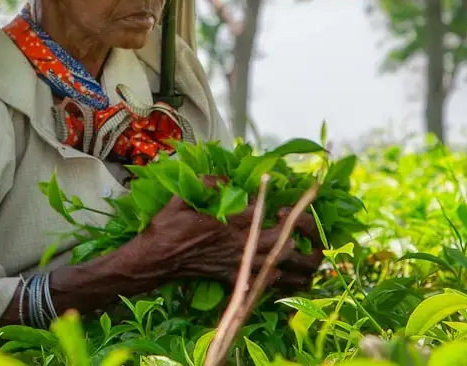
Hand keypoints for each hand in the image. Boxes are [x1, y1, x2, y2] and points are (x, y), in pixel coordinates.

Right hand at [129, 195, 323, 292]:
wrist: (155, 260)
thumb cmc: (167, 227)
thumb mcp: (183, 196)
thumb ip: (209, 184)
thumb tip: (227, 181)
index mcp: (230, 222)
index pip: (266, 212)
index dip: (278, 205)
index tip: (279, 202)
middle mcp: (240, 245)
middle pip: (285, 242)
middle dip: (303, 231)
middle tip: (303, 221)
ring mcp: (238, 265)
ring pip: (282, 269)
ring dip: (302, 262)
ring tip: (311, 252)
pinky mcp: (233, 279)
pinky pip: (266, 285)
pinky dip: (283, 281)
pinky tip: (287, 272)